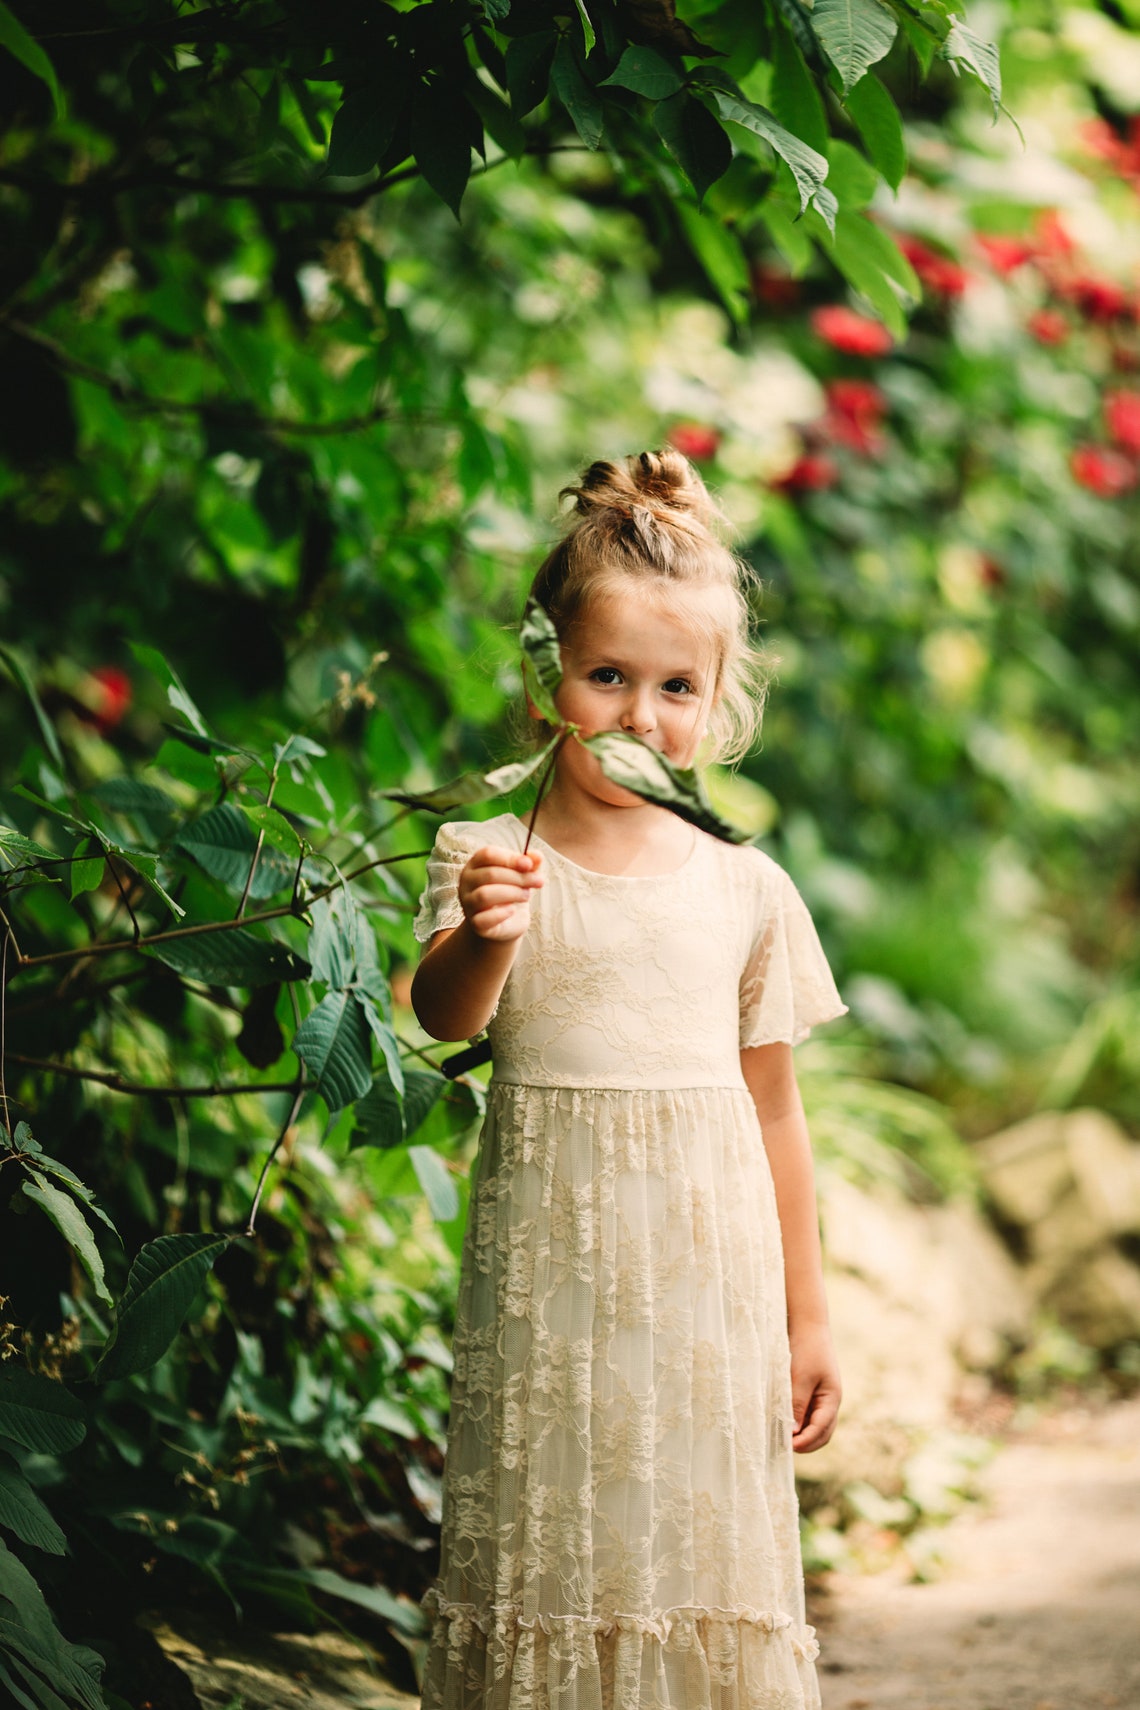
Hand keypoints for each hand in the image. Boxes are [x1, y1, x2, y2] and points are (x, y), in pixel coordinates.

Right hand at [458, 846, 543, 942]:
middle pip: (490, 874)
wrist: (507, 922)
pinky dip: (502, 914)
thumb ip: (530, 864)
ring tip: (526, 896)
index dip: (510, 858)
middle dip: (518, 877)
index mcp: (476, 864)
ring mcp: (468, 903)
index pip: (487, 854)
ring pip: (485, 894)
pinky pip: (484, 918)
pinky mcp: (475, 924)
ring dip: (512, 893)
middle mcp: (467, 882)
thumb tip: (537, 855)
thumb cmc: (512, 892)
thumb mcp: (522, 875)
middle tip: (538, 881)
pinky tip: (512, 911)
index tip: (529, 865)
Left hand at [789, 1323, 840, 1453]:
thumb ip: (797, 1405)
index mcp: (832, 1399)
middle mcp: (830, 1402)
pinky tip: (784, 1423)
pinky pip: (808, 1415)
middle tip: (784, 1447)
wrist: (808, 1326)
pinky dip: (799, 1423)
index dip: (806, 1441)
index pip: (821, 1429)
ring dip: (802, 1435)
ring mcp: (823, 1398)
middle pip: (822, 1433)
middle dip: (806, 1444)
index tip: (788, 1446)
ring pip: (816, 1427)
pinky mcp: (813, 1393)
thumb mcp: (800, 1378)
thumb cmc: (806, 1350)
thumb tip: (793, 1433)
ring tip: (782, 1438)